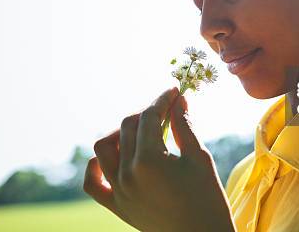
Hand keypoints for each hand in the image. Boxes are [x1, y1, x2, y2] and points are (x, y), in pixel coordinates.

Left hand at [84, 88, 235, 231]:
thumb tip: (178, 100)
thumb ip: (184, 126)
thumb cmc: (207, 199)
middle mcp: (127, 174)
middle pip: (127, 126)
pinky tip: (115, 157)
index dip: (161, 99)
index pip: (149, 117)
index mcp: (149, 161)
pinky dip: (96, 165)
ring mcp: (118, 191)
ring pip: (103, 148)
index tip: (174, 91)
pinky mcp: (116, 206)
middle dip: (147, 112)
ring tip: (141, 132)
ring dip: (120, 133)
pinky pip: (92, 181)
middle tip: (166, 109)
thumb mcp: (199, 157)